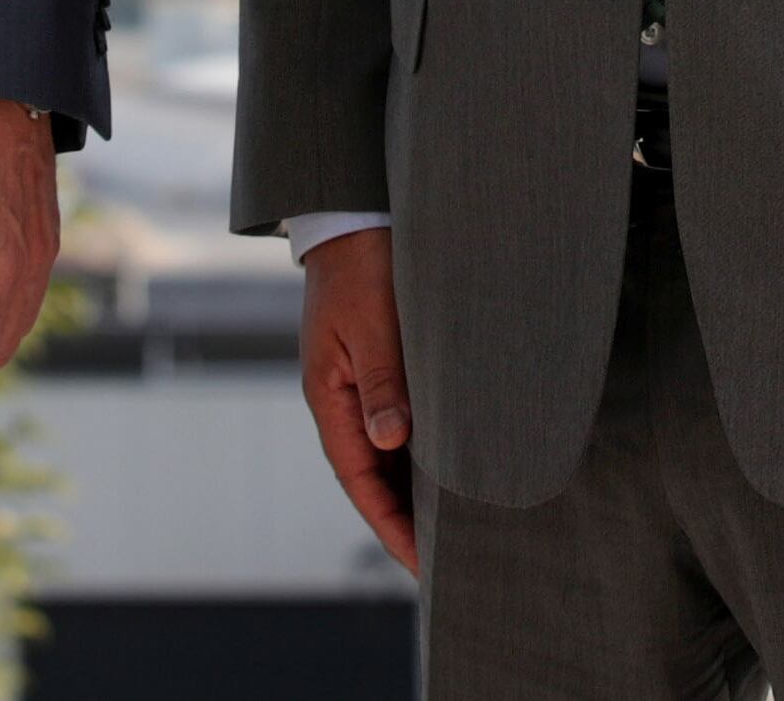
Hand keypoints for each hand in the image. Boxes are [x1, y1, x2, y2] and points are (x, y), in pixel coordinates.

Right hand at [296, 229, 417, 575]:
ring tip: (453, 527)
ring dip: (412, 491)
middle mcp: (341, 402)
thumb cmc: (362, 270)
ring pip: (385, 456)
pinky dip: (418, 456)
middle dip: (403, 521)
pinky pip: (396, 427)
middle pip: (371, 478)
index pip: (359, 480)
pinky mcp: (377, 372)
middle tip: (445, 560)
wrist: (352, 222)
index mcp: (330, 399)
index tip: (420, 562)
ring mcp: (357, 389)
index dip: (389, 524)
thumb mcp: (372, 327)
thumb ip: (382, 384)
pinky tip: (448, 468)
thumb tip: (390, 442)